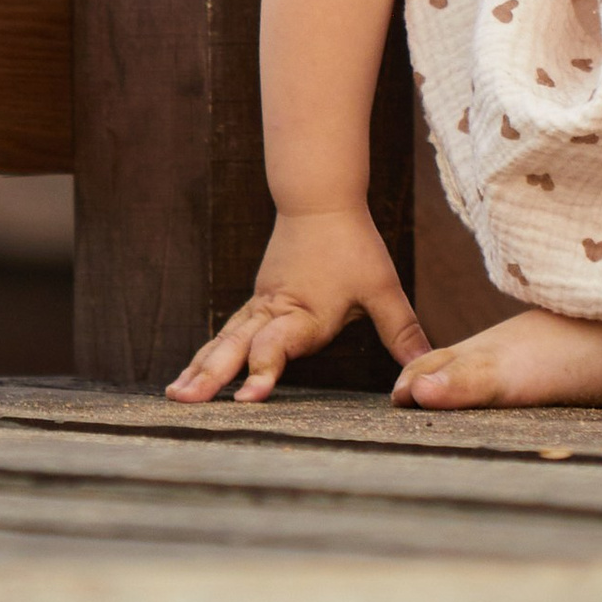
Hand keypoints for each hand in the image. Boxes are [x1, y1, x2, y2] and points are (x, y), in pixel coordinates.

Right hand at [166, 208, 430, 404]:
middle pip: (237, 345)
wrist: (320, 199)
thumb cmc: (353, 245)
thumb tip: (425, 369)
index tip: (247, 399)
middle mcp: (275, 310)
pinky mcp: (256, 302)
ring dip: (200, 367)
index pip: (278, 344)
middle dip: (211, 375)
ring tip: (176, 396)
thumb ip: (401, 330)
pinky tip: (190, 374)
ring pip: (224, 339)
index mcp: (305, 311)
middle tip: (185, 401)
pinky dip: (206, 353)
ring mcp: (260, 305)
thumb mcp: (383, 288)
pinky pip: (226, 331)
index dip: (263, 371)